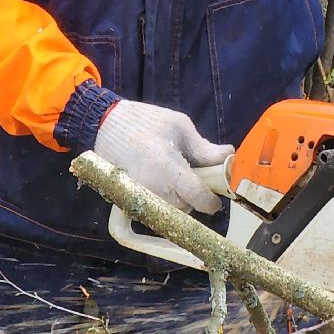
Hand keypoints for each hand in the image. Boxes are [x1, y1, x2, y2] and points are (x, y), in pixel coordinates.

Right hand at [94, 100, 232, 213]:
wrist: (104, 125)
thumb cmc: (144, 121)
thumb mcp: (179, 126)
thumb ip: (204, 148)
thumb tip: (229, 157)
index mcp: (167, 168)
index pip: (198, 198)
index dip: (212, 200)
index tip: (217, 195)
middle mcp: (152, 188)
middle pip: (186, 208)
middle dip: (195, 197)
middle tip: (195, 177)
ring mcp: (138, 197)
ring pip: (171, 212)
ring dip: (180, 200)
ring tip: (175, 176)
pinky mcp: (129, 200)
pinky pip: (155, 209)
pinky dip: (164, 200)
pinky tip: (163, 182)